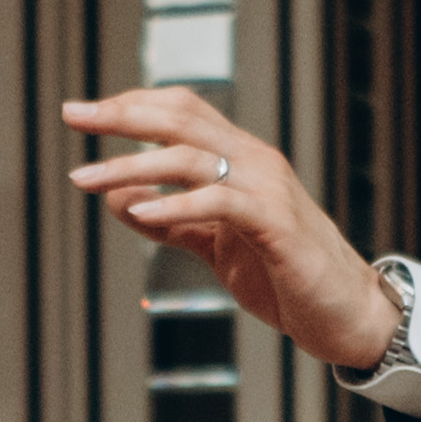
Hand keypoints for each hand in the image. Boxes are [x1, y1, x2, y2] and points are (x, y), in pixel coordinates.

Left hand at [61, 88, 404, 367]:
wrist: (347, 315)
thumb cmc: (285, 277)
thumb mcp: (217, 245)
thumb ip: (173, 222)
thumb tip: (118, 199)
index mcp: (242, 159)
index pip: (182, 110)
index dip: (131, 106)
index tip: (83, 114)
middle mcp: (255, 162)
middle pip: (180, 118)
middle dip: (121, 115)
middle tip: (73, 116)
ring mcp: (268, 190)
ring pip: (190, 158)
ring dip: (132, 166)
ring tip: (86, 178)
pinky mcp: (276, 225)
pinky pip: (219, 203)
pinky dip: (175, 206)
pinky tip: (138, 214)